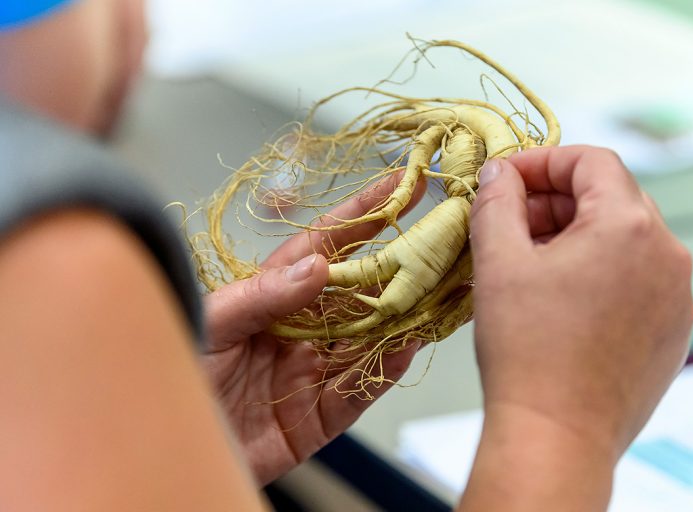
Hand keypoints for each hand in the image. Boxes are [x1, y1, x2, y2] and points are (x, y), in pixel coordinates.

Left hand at [201, 173, 424, 484]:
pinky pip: (359, 391)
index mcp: (274, 294)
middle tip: (442, 241)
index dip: (365, 214)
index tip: (401, 184)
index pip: (328, 244)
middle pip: (362, 291)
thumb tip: (318, 267)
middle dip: (403, 265)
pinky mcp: (317, 416)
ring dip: (406, 316)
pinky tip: (407, 347)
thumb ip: (261, 296)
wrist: (158, 441)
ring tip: (441, 290)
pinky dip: (385, 371)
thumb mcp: (210, 322)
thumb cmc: (170, 369)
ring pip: (372, 339)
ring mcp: (312, 370)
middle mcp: (302, 328)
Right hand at [461, 146, 692, 509]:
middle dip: (555, 202)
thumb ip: (497, 201)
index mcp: (630, 227)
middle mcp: (668, 255)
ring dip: (577, 238)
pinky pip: (637, 280)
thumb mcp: (498, 261)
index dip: (542, 162)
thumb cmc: (526, 351)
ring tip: (530, 265)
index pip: (591, 161)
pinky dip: (600, 273)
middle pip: (611, 198)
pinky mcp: (673, 332)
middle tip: (510, 224)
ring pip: (625, 240)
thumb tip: (499, 173)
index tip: (506, 181)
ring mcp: (677, 297)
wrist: (556, 437)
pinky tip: (559, 300)